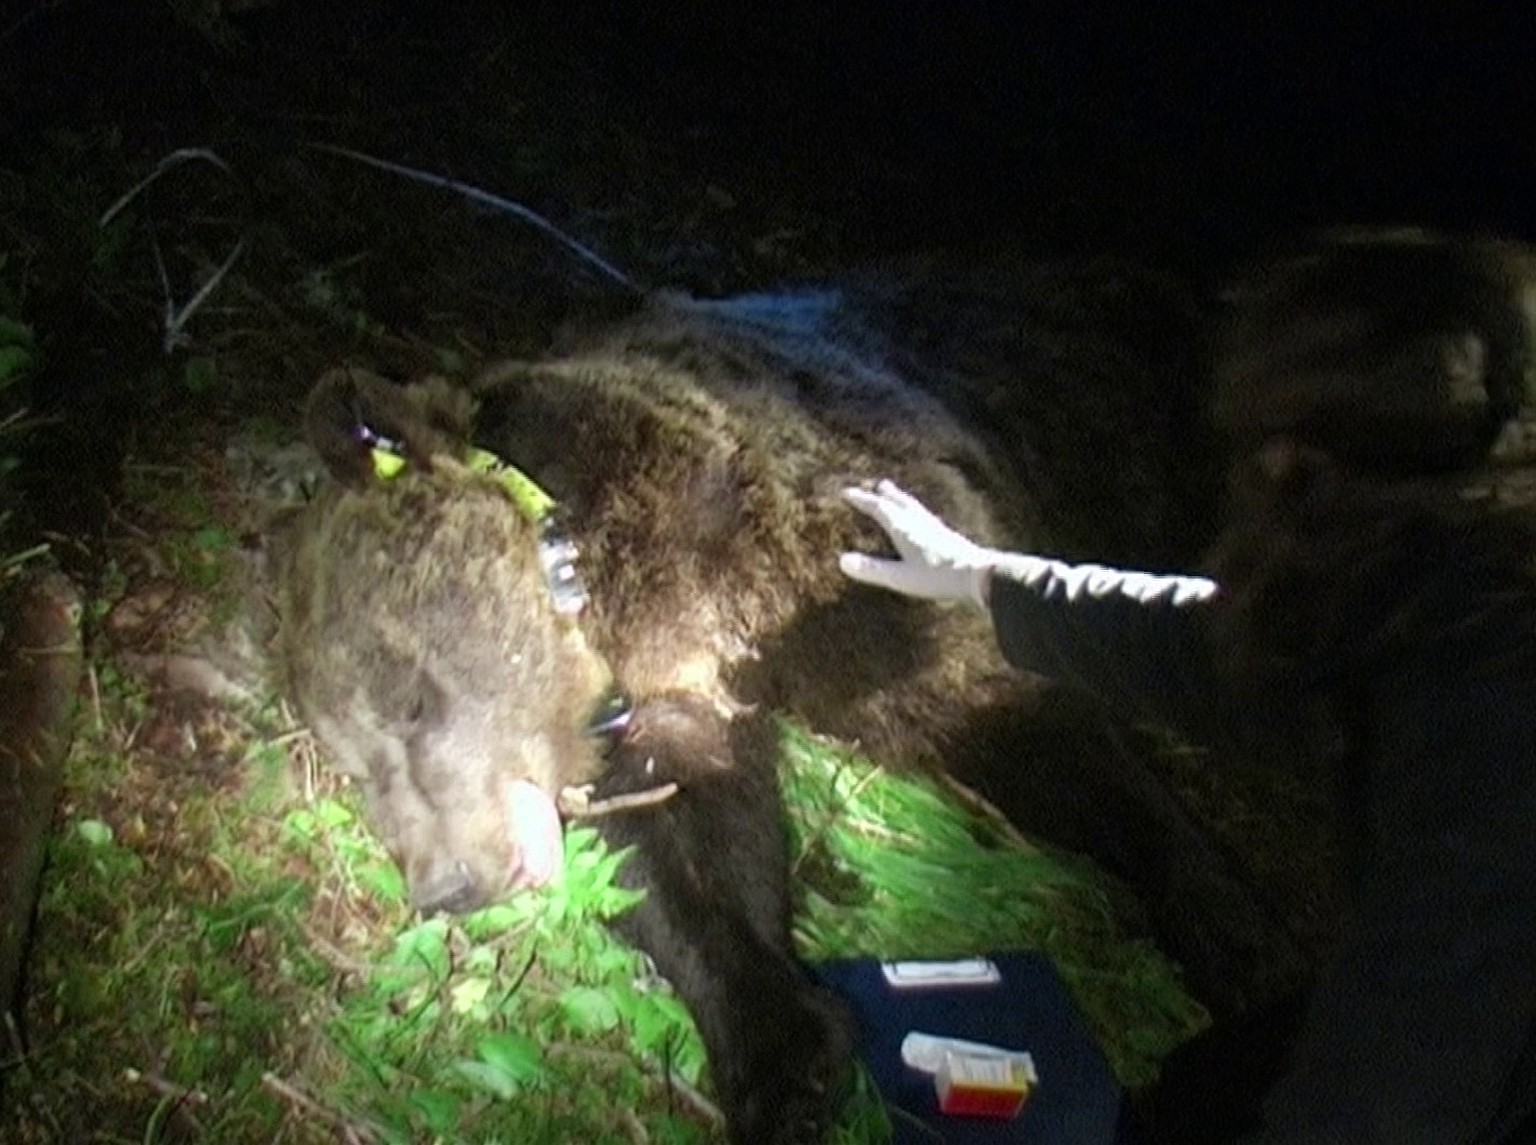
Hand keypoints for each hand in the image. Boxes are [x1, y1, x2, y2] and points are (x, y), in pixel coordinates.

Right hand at [840, 480, 1009, 607]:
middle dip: (886, 494)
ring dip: (903, 500)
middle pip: (900, 502)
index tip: (847, 491)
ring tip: (899, 496)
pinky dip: (918, 513)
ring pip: (915, 508)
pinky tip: (925, 522)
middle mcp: (920, 523)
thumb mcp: (900, 577)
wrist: (978, 575)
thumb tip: (842, 561)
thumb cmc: (937, 578)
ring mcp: (936, 529)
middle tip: (878, 484)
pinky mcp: (949, 537)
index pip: (879, 508)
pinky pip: (928, 518)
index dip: (862, 499)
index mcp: (905, 529)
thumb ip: (873, 570)